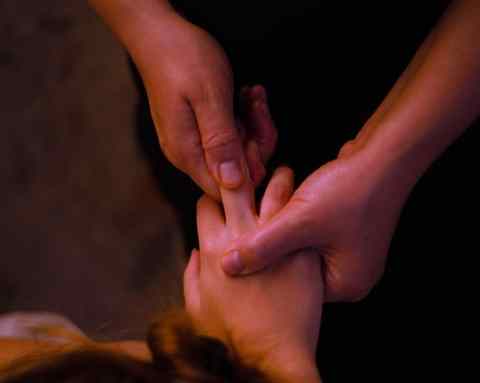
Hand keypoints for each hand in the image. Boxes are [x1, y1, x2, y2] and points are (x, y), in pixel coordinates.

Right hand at [132, 12, 276, 197]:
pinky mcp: (198, 131)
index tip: (254, 139)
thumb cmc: (183, 59)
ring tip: (251, 95)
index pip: (225, 190)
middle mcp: (187, 155)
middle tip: (256, 107)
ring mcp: (192, 143)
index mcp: (187, 154)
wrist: (159, 32)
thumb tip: (232, 184)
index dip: (248, 172)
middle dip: (255, 142)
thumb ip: (221, 144)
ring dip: (252, 125)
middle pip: (234, 172)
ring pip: (235, 152)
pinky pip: (229, 136)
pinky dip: (242, 117)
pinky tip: (244, 96)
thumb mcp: (209, 99)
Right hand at [183, 166, 323, 370]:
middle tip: (244, 163)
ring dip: (272, 178)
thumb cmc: (232, 336)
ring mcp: (276, 239)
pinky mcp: (302, 247)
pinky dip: (299, 199)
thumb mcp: (198, 308)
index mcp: (213, 249)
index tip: (220, 196)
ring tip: (280, 173)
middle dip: (236, 173)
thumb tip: (195, 253)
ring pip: (271, 190)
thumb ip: (191, 276)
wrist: (276, 356)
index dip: (211, 198)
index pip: (206, 205)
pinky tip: (304, 194)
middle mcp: (242, 236)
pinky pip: (300, 212)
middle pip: (234, 188)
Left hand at [221, 141, 411, 301]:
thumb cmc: (350, 191)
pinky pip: (312, 238)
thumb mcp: (300, 222)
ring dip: (284, 237)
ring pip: (302, 253)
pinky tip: (282, 211)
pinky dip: (297, 227)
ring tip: (266, 222)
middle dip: (275, 254)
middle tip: (247, 240)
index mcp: (345, 286)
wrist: (385, 156)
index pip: (292, 291)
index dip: (265, 273)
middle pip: (297, 273)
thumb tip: (226, 268)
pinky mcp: (347, 235)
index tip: (241, 260)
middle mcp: (350, 275)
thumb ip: (262, 246)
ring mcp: (351, 255)